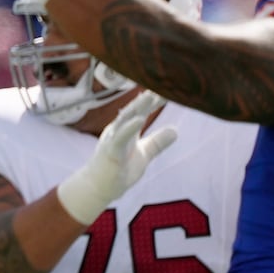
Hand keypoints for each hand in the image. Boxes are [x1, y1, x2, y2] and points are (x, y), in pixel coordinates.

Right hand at [56, 90, 177, 223]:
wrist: (98, 189)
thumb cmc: (118, 170)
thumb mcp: (144, 154)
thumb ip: (157, 142)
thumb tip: (176, 130)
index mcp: (127, 129)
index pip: (143, 110)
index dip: (156, 100)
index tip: (171, 88)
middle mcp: (118, 129)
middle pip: (134, 109)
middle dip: (148, 97)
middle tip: (162, 83)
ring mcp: (112, 139)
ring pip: (125, 119)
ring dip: (137, 106)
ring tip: (150, 94)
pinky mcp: (110, 151)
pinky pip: (120, 137)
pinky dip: (129, 127)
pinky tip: (140, 119)